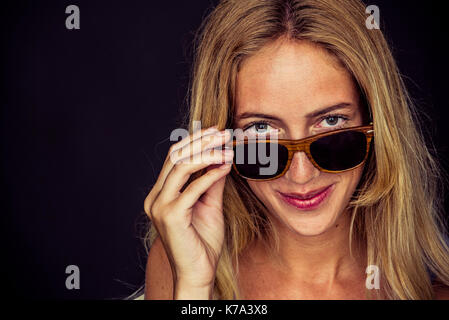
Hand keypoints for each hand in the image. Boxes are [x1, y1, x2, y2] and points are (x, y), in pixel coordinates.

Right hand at [144, 126, 232, 294]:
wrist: (198, 273)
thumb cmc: (202, 242)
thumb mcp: (209, 205)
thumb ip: (211, 182)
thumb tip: (221, 157)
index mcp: (160, 194)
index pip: (174, 158)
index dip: (195, 141)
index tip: (216, 132)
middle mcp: (155, 198)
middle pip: (175, 157)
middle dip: (201, 141)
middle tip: (224, 133)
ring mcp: (159, 206)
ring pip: (181, 167)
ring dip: (207, 153)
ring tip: (227, 147)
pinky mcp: (170, 216)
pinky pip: (193, 188)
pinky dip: (211, 174)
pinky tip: (226, 166)